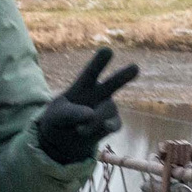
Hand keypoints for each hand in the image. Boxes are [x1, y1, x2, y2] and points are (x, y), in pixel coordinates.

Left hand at [35, 47, 137, 165]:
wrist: (62, 141)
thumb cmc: (57, 120)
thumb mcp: (56, 115)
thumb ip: (70, 113)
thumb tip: (92, 114)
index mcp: (83, 85)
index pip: (91, 71)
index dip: (99, 61)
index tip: (107, 51)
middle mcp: (99, 93)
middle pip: (113, 83)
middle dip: (123, 76)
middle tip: (135, 68)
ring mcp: (107, 108)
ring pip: (108, 111)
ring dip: (93, 122)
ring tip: (79, 129)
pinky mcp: (111, 124)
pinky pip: (115, 124)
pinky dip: (109, 126)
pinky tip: (107, 126)